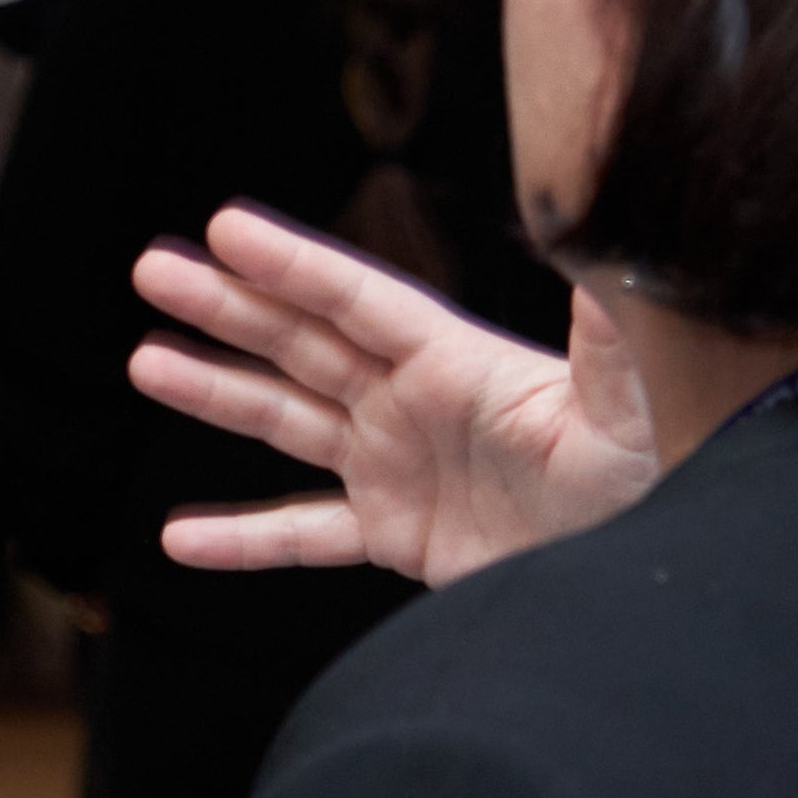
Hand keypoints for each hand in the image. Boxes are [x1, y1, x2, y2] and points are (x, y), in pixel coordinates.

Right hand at [127, 204, 659, 588]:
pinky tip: (179, 538)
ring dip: (217, 392)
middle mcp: (414, 403)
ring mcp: (398, 466)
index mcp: (456, 362)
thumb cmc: (651, 479)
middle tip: (153, 269)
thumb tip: (599, 257)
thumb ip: (605, 339)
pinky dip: (241, 540)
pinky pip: (303, 535)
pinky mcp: (397, 534)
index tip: (224, 228)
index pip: (357, 301)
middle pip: (302, 343)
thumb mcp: (630, 406)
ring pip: (288, 422)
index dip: (293, 266)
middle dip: (228, 308)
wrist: (651, 569)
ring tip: (146, 363)